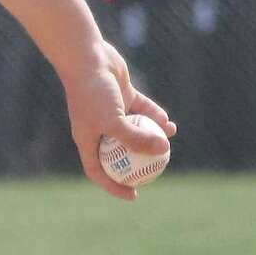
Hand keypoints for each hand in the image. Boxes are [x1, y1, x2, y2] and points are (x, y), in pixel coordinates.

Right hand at [62, 41, 176, 200]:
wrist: (88, 59)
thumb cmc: (94, 94)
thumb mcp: (114, 122)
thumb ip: (136, 139)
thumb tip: (163, 152)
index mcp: (88, 140)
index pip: (99, 172)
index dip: (115, 186)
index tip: (134, 195)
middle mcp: (98, 128)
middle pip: (119, 153)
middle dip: (138, 163)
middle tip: (157, 171)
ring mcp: (110, 111)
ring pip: (134, 130)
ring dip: (151, 137)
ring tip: (168, 142)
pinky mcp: (122, 95)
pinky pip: (142, 110)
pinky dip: (154, 116)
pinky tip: (167, 122)